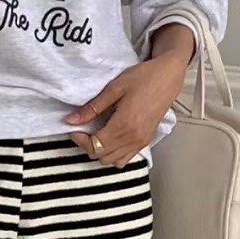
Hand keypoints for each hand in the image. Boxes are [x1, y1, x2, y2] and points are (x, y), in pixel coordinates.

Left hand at [65, 27, 194, 167]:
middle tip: (84, 130)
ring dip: (100, 151)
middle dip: (88, 146)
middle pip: (101, 156)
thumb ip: (92, 107)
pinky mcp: (145, 141)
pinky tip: (110, 138)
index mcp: (123, 125)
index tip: (75, 129)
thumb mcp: (114, 88)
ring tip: (96, 134)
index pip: (95, 146)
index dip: (80, 140)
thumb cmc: (143, 78)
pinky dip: (114, 154)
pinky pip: (125, 158)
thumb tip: (71, 120)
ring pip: (112, 161)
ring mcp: (140, 142)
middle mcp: (133, 139)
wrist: (168, 77)